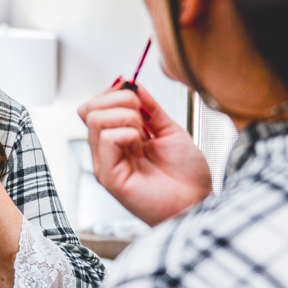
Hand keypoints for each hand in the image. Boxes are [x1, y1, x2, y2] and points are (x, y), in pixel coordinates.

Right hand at [78, 82, 211, 225]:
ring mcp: (106, 164)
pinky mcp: (109, 177)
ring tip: (144, 134)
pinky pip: (107, 138)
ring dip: (126, 116)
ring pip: (95, 119)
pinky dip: (127, 133)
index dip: (114, 92)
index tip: (137, 93)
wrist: (197, 202)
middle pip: (90, 109)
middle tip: (143, 116)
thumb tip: (132, 84)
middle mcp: (108, 151)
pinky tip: (141, 145)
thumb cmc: (186, 177)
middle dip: (119, 99)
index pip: (96, 106)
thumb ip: (150, 108)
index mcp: (119, 140)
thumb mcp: (169, 130)